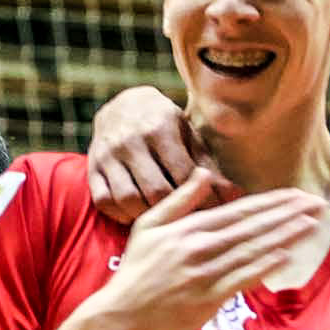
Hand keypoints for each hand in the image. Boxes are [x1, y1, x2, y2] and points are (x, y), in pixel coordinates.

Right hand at [82, 171, 324, 329]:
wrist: (121, 315)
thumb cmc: (136, 271)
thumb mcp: (149, 225)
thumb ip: (179, 199)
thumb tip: (204, 173)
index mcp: (189, 228)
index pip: (240, 210)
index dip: (273, 202)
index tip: (299, 195)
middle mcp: (200, 247)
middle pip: (254, 226)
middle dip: (289, 214)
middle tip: (319, 204)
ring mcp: (204, 273)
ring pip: (253, 249)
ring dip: (286, 236)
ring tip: (313, 224)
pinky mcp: (207, 299)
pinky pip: (241, 279)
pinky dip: (264, 266)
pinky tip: (287, 255)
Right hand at [87, 86, 230, 222]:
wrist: (123, 105)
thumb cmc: (165, 125)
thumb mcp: (189, 138)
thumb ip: (209, 168)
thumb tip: (237, 196)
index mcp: (159, 128)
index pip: (183, 175)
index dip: (201, 200)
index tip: (212, 215)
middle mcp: (130, 140)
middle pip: (155, 191)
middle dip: (175, 212)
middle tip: (188, 223)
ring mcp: (107, 155)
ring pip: (128, 199)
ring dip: (148, 216)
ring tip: (163, 220)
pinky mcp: (92, 168)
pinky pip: (104, 202)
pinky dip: (122, 214)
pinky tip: (138, 213)